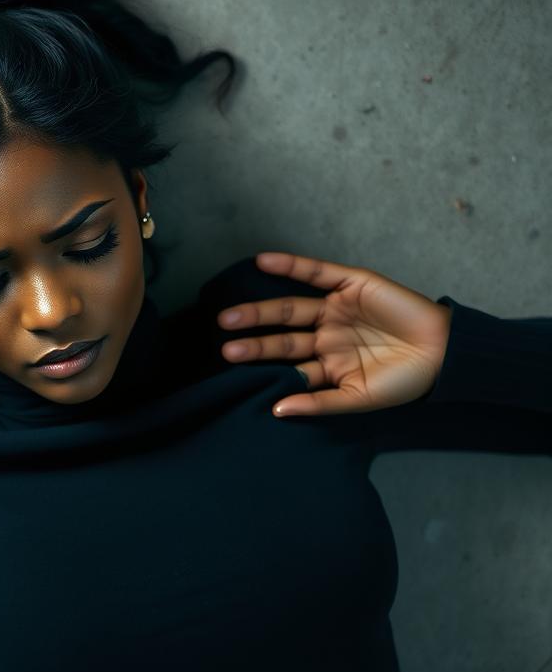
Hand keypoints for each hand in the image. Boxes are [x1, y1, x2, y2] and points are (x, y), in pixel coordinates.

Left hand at [216, 251, 452, 417]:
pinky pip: (316, 272)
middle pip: (282, 337)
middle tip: (225, 346)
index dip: (262, 368)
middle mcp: (325, 335)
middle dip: (254, 341)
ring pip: (291, 308)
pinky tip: (264, 261)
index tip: (234, 372)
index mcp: (326, 364)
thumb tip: (276, 410)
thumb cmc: (404, 381)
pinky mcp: (351, 283)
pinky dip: (290, 265)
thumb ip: (319, 403)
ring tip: (230, 318)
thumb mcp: (359, 398)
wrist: (446, 354)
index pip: (286, 366)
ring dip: (260, 311)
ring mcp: (336, 309)